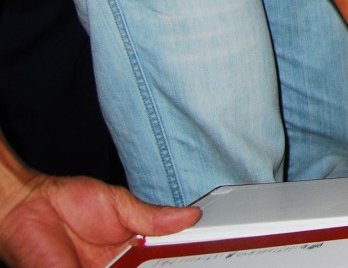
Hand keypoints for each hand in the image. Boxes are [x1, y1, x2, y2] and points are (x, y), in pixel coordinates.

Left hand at [0, 170, 197, 267]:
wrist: (27, 206)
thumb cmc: (69, 201)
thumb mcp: (121, 205)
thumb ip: (154, 217)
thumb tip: (190, 216)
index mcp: (131, 253)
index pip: (162, 262)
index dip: (182, 261)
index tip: (205, 257)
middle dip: (164, 265)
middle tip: (192, 261)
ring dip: (147, 267)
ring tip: (147, 262)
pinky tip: (129, 264)